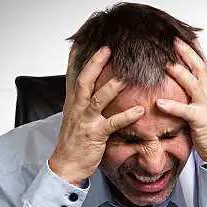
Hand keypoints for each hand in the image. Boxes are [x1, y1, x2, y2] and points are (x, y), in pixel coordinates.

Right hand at [49, 46, 142, 184]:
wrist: (65, 165)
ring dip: (113, 86)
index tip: (82, 40)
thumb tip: (91, 89)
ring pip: (98, 99)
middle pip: (84, 80)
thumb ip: (82, 101)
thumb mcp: (74, 117)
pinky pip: (113, 123)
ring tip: (128, 76)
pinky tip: (140, 110)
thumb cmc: (73, 142)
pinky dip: (127, 116)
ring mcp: (86, 121)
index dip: (76, 57)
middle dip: (96, 64)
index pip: (73, 75)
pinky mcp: (95, 135)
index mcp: (72, 103)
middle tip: (108, 49)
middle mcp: (76, 108)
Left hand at [156, 39, 206, 171]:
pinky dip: (172, 106)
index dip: (193, 50)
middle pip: (199, 67)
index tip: (183, 36)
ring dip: (180, 73)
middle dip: (187, 52)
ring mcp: (206, 107)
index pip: (202, 65)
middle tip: (173, 39)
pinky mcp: (201, 121)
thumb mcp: (203, 110)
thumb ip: (192, 98)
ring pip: (193, 84)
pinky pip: (185, 111)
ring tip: (166, 64)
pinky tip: (159, 102)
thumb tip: (179, 90)